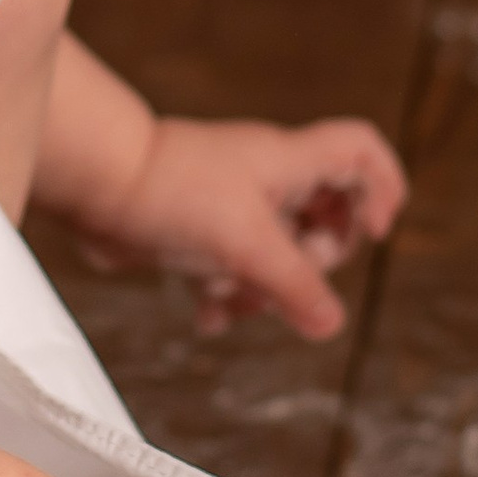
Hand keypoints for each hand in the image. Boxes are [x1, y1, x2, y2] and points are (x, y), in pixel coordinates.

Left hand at [70, 115, 404, 337]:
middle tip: (289, 277)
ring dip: (265, 289)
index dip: (383, 189)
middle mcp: (268, 177)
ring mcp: (234, 202)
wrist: (95, 185)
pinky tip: (208, 316)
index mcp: (289, 162)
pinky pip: (235, 267)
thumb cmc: (171, 193)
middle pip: (327, 218)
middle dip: (313, 264)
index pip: (361, 152)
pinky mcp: (201, 228)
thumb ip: (294, 285)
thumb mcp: (246, 244)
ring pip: (278, 252)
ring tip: (234, 304)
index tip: (374, 233)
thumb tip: (331, 324)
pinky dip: (229, 294)